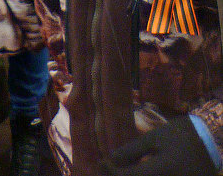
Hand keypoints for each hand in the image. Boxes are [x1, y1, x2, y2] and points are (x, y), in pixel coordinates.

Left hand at [101, 116, 217, 175]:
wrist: (208, 145)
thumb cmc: (179, 137)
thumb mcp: (154, 139)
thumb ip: (131, 151)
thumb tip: (110, 159)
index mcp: (163, 171)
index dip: (110, 172)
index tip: (101, 163)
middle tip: (106, 170)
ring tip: (121, 171)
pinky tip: (135, 174)